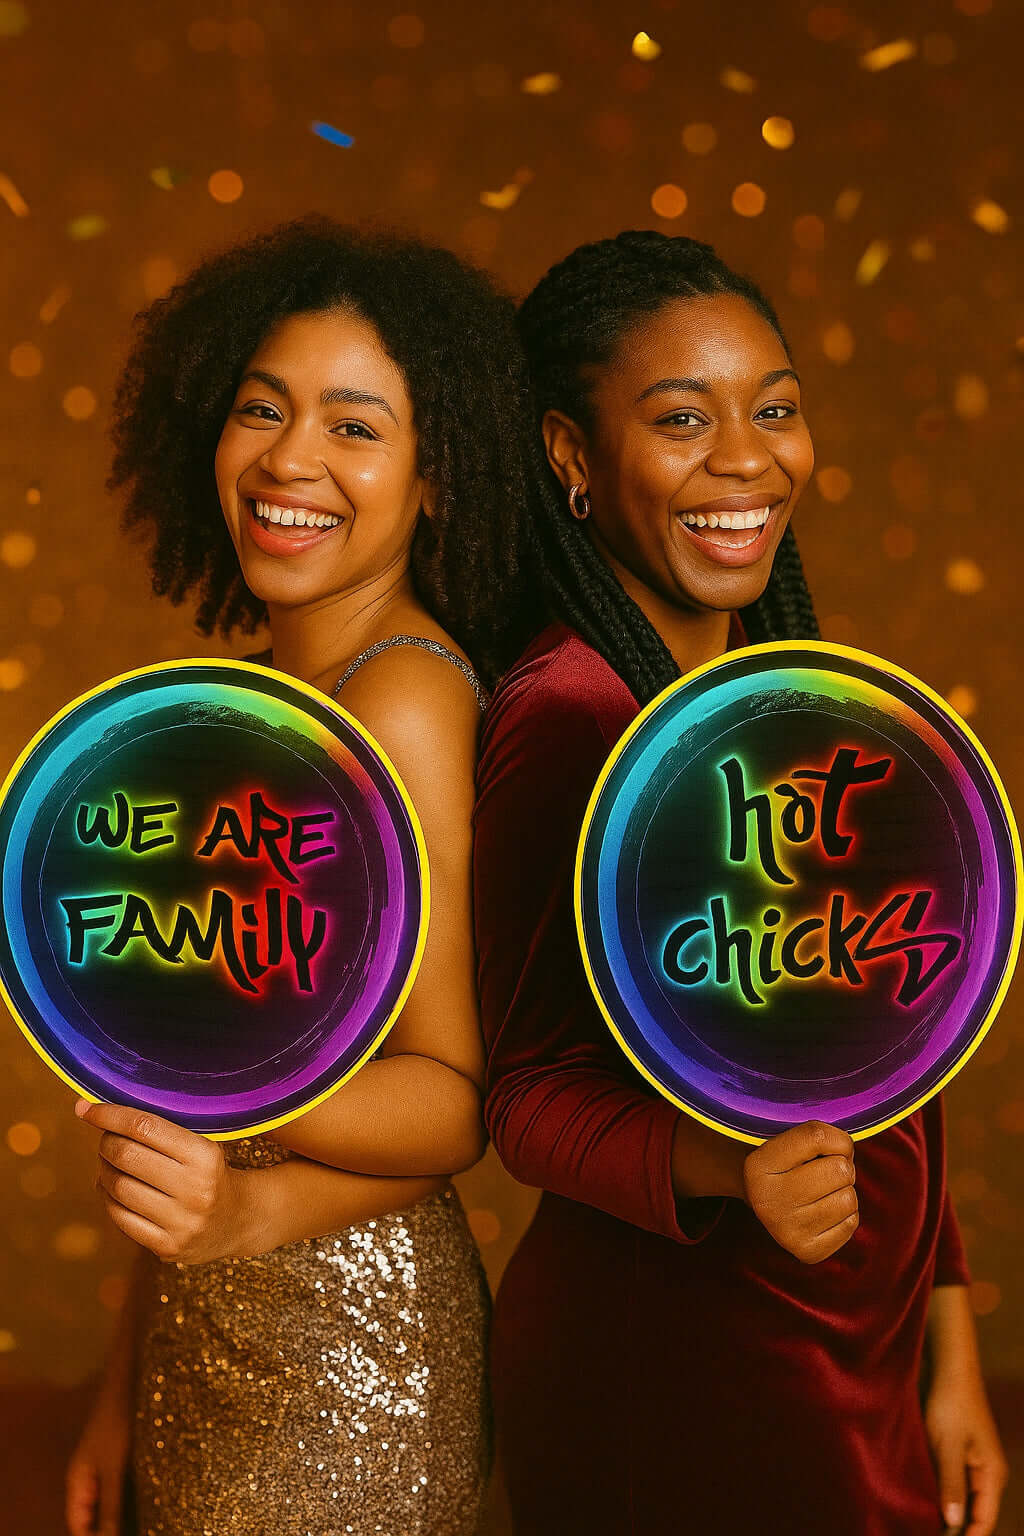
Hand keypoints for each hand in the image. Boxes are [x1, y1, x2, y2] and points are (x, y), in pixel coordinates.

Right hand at [65, 1378, 132, 1535]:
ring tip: (145, 1523)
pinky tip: (149, 1504)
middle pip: (92, 1516)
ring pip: (108, 1502)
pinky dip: (130, 1499)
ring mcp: (103, 1469)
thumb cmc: (116, 1424)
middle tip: (135, 1531)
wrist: (128, 1384)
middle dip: (108, 1528)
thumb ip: (110, 1505)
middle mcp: (86, 1478)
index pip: (78, 1525)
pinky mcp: (120, 1460)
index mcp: (77, 1482)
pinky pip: (121, 1488)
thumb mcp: (114, 1467)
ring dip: (122, 1514)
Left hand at [76, 1099, 255, 1264]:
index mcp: (205, 1156)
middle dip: (106, 1143)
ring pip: (117, 1187)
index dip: (110, 1115)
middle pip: (126, 1156)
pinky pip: (119, 1217)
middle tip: (107, 1139)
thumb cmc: (209, 1173)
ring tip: (110, 1163)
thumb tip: (101, 1110)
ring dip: (104, 1170)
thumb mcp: (202, 1144)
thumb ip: (162, 1129)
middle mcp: (195, 1190)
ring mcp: (181, 1222)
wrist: (238, 1221)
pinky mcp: (167, 1247)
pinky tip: (113, 1187)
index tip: (86, 1108)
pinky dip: (108, 1197)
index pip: (145, 1127)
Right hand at [742, 1120, 858, 1263]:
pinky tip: (825, 1211)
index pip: (817, 1137)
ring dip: (844, 1191)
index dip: (835, 1138)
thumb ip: (817, 1136)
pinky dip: (846, 1214)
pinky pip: (852, 1223)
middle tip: (825, 1172)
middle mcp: (768, 1199)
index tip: (825, 1147)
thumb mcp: (787, 1140)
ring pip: (849, 1199)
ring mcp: (787, 1230)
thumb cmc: (785, 1165)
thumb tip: (847, 1151)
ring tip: (824, 1192)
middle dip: (841, 1167)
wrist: (765, 1203)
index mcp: (759, 1164)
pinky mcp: (807, 1252)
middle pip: (840, 1170)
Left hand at [926, 1372, 1007, 1534]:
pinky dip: (940, 1493)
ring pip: (961, 1498)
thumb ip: (952, 1484)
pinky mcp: (958, 1452)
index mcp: (992, 1475)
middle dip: (955, 1527)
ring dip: (946, 1511)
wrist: (949, 1369)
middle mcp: (986, 1473)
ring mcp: (972, 1463)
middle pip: (974, 1513)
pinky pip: (952, 1482)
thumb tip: (955, 1521)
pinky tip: (923, 1499)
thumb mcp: (948, 1445)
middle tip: (927, 1533)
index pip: (984, 1520)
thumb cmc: (951, 1404)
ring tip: (922, 1524)